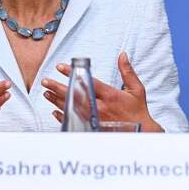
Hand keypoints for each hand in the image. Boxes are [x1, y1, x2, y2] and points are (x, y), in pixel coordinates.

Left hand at [41, 52, 162, 131]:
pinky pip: (74, 123)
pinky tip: (55, 112)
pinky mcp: (92, 129)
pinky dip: (64, 117)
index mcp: (110, 96)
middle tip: (45, 81)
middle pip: (74, 96)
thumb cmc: (138, 111)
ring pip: (71, 109)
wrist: (143, 134)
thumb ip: (127, 72)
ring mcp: (95, 120)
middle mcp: (101, 108)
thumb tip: (122, 55)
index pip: (88, 81)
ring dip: (57, 101)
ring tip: (46, 93)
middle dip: (58, 87)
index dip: (73, 73)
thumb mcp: (136, 89)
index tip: (60, 67)